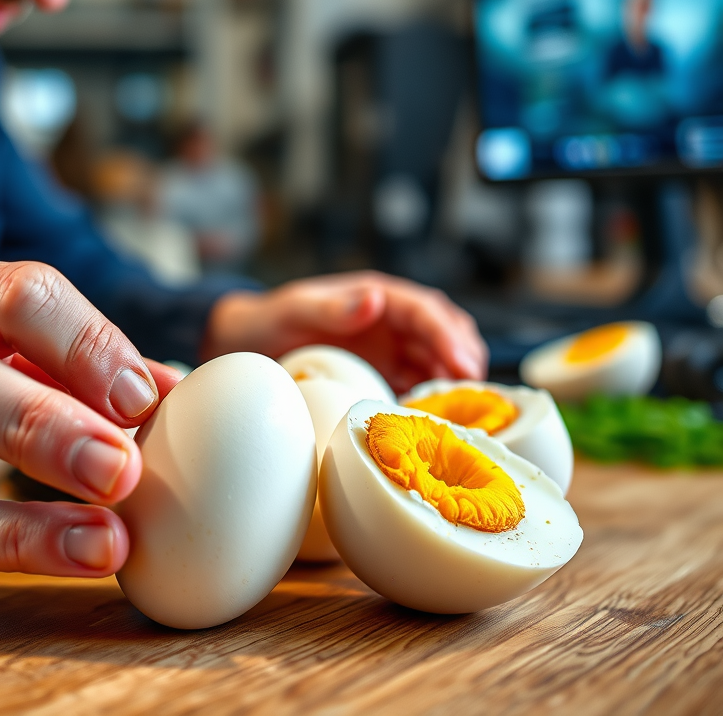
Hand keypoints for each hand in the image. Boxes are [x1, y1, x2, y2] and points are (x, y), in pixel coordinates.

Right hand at [0, 254, 179, 593]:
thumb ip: (75, 366)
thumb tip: (172, 393)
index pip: (14, 294)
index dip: (85, 343)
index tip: (142, 399)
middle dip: (47, 420)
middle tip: (123, 466)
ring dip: (34, 505)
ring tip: (111, 531)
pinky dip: (7, 546)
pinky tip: (74, 554)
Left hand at [203, 271, 486, 393]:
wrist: (246, 345)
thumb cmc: (268, 320)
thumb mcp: (293, 310)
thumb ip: (331, 307)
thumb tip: (375, 299)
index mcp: (376, 296)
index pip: (425, 311)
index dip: (449, 337)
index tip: (465, 366)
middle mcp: (391, 322)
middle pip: (445, 335)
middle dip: (465, 360)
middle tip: (476, 398)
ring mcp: (390, 350)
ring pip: (440, 362)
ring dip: (456, 384)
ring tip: (466, 416)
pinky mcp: (385, 377)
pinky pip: (420, 387)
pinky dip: (434, 403)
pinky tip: (437, 425)